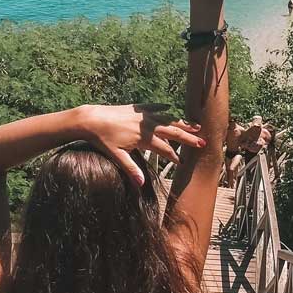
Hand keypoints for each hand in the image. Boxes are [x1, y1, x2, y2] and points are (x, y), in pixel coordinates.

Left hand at [77, 104, 206, 184]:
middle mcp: (147, 126)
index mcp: (144, 139)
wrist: (91, 119)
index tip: (182, 163)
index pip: (165, 149)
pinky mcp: (136, 108)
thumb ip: (131, 169)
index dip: (174, 157)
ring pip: (167, 119)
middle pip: (172, 132)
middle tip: (202, 143)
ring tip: (195, 125)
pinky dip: (163, 108)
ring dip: (181, 123)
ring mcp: (143, 116)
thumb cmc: (103, 139)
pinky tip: (170, 108)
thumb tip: (141, 185)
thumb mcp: (117, 156)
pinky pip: (154, 107)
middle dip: (188, 138)